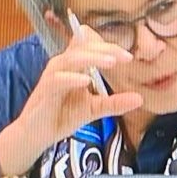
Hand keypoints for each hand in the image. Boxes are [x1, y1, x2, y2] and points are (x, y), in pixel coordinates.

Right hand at [0, 22, 141, 176]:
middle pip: (84, 45)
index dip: (107, 44)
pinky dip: (72, 78)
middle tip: (126, 57)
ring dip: (92, 58)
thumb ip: (114, 102)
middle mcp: (63, 64)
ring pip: (72, 58)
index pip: (89, 43)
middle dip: (106, 48)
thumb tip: (139, 98)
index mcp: (74, 65)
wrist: (37, 135)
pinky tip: (86, 81)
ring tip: (111, 62)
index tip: (127, 56)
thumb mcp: (93, 109)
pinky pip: (58, 79)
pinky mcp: (45, 89)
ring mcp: (53, 75)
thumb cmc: (61, 116)